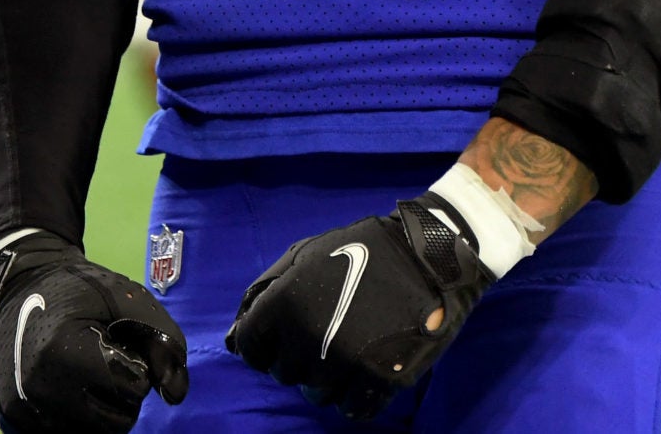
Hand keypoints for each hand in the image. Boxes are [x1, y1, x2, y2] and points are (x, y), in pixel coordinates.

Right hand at [0, 233, 188, 432]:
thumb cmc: (79, 290)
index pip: (134, 389)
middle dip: (124, 394)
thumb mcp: (127, 299)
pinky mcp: (15, 418)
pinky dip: (78, 417)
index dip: (138, 365)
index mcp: (63, 351)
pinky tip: (71, 386)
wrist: (18, 288)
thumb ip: (163, 340)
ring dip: (102, 408)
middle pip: (116, 421)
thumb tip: (176, 395)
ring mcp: (23, 407)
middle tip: (108, 360)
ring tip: (88, 371)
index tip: (120, 344)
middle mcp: (38, 387)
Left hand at [226, 198, 492, 419]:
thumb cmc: (360, 250)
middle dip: (298, 360)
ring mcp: (345, 358)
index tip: (281, 343)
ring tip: (346, 353)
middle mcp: (308, 333)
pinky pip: (352, 410)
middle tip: (323, 338)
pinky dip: (355, 399)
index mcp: (285, 300)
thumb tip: (231, 342)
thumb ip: (262, 294)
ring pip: (316, 395)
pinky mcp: (379, 377)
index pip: (250, 347)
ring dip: (327, 380)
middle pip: (284, 374)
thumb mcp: (304, 255)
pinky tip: (364, 375)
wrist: (429, 255)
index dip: (262, 348)